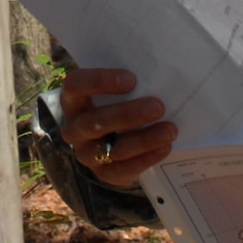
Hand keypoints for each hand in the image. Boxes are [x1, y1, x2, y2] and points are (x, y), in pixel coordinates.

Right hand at [59, 68, 176, 186]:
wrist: (110, 138)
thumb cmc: (117, 101)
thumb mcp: (114, 89)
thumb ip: (128, 80)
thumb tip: (158, 68)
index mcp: (72, 99)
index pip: (76, 85)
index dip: (100, 81)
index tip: (132, 80)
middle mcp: (74, 128)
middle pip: (95, 122)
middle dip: (128, 114)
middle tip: (158, 106)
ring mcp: (86, 154)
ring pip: (113, 149)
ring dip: (144, 139)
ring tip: (170, 130)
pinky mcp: (103, 174)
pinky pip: (123, 170)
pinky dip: (146, 158)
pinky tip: (165, 147)